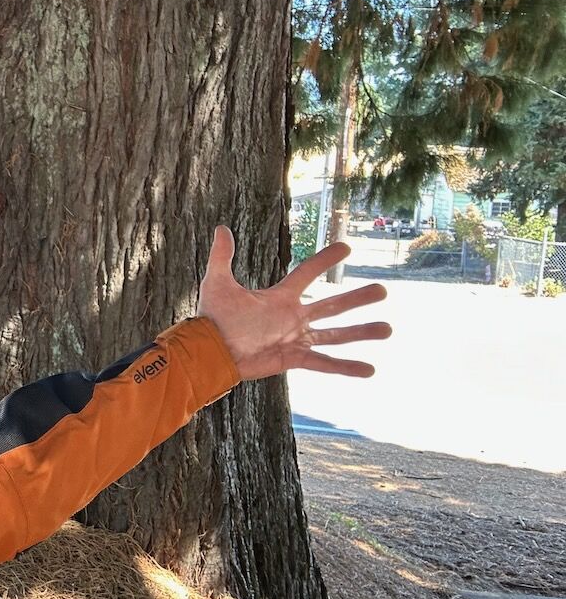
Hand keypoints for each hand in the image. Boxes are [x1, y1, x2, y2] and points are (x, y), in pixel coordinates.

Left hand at [196, 226, 391, 380]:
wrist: (210, 351)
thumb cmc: (213, 318)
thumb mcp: (218, 283)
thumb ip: (221, 257)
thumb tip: (222, 228)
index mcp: (279, 298)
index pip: (307, 273)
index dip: (325, 260)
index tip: (347, 248)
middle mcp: (293, 317)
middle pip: (332, 305)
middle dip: (357, 298)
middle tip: (383, 290)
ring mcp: (296, 339)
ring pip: (336, 334)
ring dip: (361, 332)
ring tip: (388, 328)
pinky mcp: (294, 359)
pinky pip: (325, 363)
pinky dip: (346, 367)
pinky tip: (370, 370)